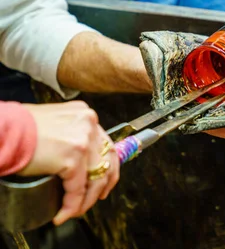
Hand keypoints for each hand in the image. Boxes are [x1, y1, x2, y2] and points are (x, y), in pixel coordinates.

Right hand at [17, 101, 119, 225]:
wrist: (1, 130)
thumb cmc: (18, 127)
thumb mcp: (54, 123)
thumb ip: (69, 133)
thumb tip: (74, 154)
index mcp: (85, 115)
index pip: (105, 143)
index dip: (108, 165)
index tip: (104, 179)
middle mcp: (88, 124)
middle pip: (107, 160)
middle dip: (104, 184)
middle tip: (96, 197)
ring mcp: (83, 140)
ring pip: (96, 178)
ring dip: (86, 200)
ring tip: (74, 211)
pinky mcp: (72, 157)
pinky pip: (77, 189)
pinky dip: (72, 205)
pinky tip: (63, 214)